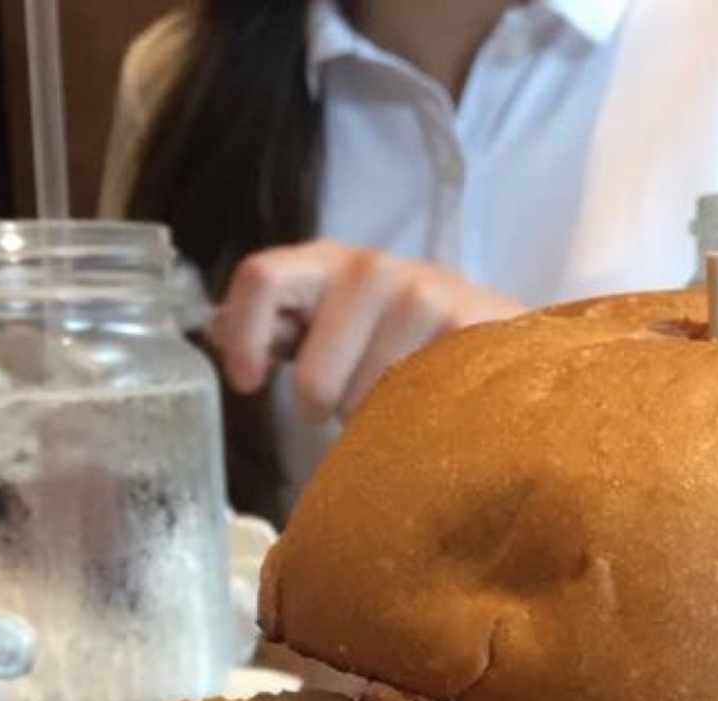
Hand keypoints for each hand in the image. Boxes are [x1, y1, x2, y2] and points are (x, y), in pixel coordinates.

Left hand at [209, 240, 524, 422]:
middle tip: (349, 409)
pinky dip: (414, 421)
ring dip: (375, 421)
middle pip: (314, 375)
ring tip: (401, 403)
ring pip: (364, 400)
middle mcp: (373, 270)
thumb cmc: (407, 338)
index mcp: (329, 262)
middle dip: (325, 411)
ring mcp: (422, 297)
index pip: (261, 279)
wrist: (504, 337)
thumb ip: (284, 327)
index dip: (243, 338)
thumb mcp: (340, 322)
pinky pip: (410, 404)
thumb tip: (212, 329)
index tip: (250, 384)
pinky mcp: (463, 330)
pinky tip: (432, 407)